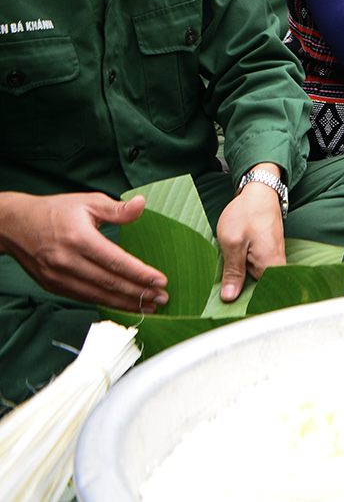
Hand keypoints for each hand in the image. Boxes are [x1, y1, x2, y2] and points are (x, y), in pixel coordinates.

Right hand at [0, 192, 167, 311]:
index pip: (116, 261)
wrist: (13, 225)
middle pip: (109, 282)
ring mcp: (57, 276)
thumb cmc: (54, 211)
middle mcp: (67, 261)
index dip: (140, 274)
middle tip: (162, 299)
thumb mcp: (87, 202)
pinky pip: (83, 297)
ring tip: (149, 307)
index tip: (161, 281)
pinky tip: (122, 305)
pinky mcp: (52, 285)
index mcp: (79, 238)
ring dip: (125, 303)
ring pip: (97, 295)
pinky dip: (105, 303)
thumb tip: (142, 204)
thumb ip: (117, 209)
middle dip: (139, 293)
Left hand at [214, 165, 285, 302]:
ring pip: (258, 282)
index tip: (233, 319)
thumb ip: (233, 272)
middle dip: (244, 299)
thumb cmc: (246, 214)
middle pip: (262, 291)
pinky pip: (257, 272)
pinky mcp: (268, 254)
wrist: (260, 191)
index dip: (250, 309)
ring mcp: (273, 259)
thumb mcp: (232, 243)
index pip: (265, 297)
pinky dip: (244, 276)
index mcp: (270, 265)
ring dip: (242, 287)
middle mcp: (277, 265)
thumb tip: (230, 298)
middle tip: (220, 307)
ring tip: (222, 294)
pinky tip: (231, 277)